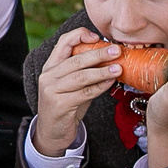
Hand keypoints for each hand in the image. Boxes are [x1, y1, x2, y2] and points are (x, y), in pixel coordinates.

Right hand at [31, 28, 122, 157]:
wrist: (52, 132)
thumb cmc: (66, 105)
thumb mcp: (71, 84)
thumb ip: (84, 71)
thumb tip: (110, 58)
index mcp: (51, 66)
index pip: (63, 42)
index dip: (80, 36)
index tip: (98, 37)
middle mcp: (49, 76)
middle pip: (75, 59)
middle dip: (98, 53)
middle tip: (116, 50)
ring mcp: (52, 90)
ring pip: (81, 76)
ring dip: (102, 71)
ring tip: (118, 68)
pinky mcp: (59, 105)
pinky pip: (84, 93)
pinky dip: (99, 87)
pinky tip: (110, 82)